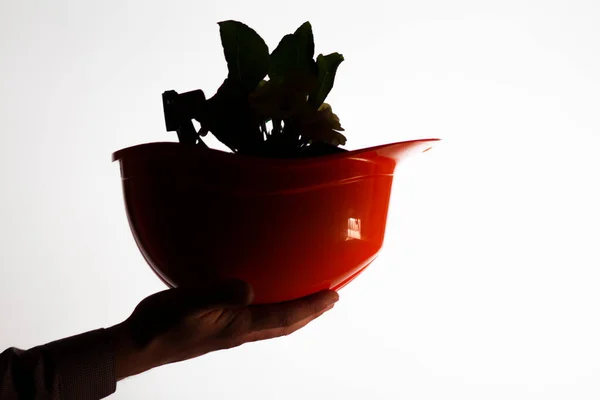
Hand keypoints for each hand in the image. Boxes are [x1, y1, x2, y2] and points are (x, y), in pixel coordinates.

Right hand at [107, 280, 338, 379]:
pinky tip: (262, 299)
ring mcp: (229, 332)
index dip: (311, 307)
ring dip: (293, 313)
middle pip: (285, 323)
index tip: (333, 297)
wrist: (140, 345)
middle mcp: (240, 331)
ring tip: (306, 301)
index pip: (285, 316)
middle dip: (309, 312)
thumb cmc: (161, 324)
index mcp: (239, 326)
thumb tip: (249, 290)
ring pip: (273, 323)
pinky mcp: (218, 328)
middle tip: (329, 300)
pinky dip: (272, 310)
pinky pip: (256, 319)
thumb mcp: (189, 305)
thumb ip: (219, 296)